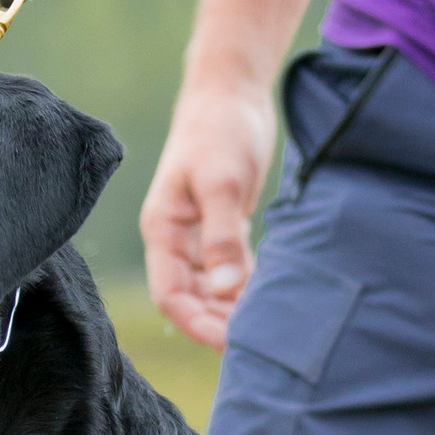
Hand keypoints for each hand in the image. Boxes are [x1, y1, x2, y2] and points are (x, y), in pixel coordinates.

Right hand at [140, 79, 279, 350]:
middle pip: (191, 297)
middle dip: (218, 323)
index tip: (232, 343)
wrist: (232, 90)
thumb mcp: (223, 182)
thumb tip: (227, 290)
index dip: (197, 324)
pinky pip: (230, 267)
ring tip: (268, 326)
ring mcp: (199, 231)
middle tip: (259, 344)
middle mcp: (177, 236)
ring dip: (233, 308)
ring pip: (212, 286)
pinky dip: (246, 285)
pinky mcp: (223, 222)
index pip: (170, 295)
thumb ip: (223, 237)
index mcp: (164, 229)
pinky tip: (270, 296)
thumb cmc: (221, 130)